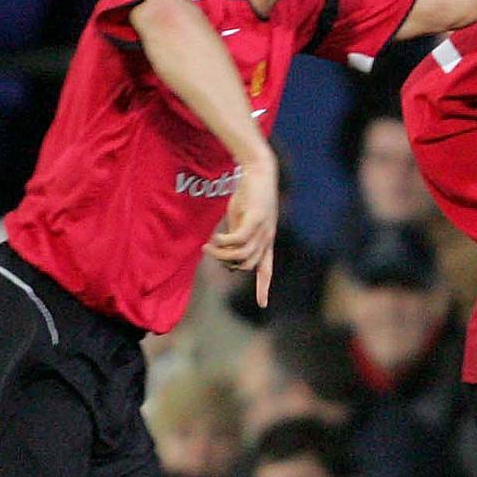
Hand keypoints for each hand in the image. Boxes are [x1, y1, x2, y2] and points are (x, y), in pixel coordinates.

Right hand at [208, 154, 277, 305]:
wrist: (258, 171)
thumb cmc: (249, 195)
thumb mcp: (241, 220)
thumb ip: (237, 238)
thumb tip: (227, 257)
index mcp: (266, 241)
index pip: (266, 269)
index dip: (263, 287)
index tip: (262, 305)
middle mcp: (267, 238)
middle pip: (247, 266)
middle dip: (226, 264)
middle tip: (209, 251)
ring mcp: (263, 230)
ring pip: (241, 255)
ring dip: (222, 254)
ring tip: (208, 246)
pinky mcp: (256, 219)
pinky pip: (238, 240)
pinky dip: (224, 242)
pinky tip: (215, 238)